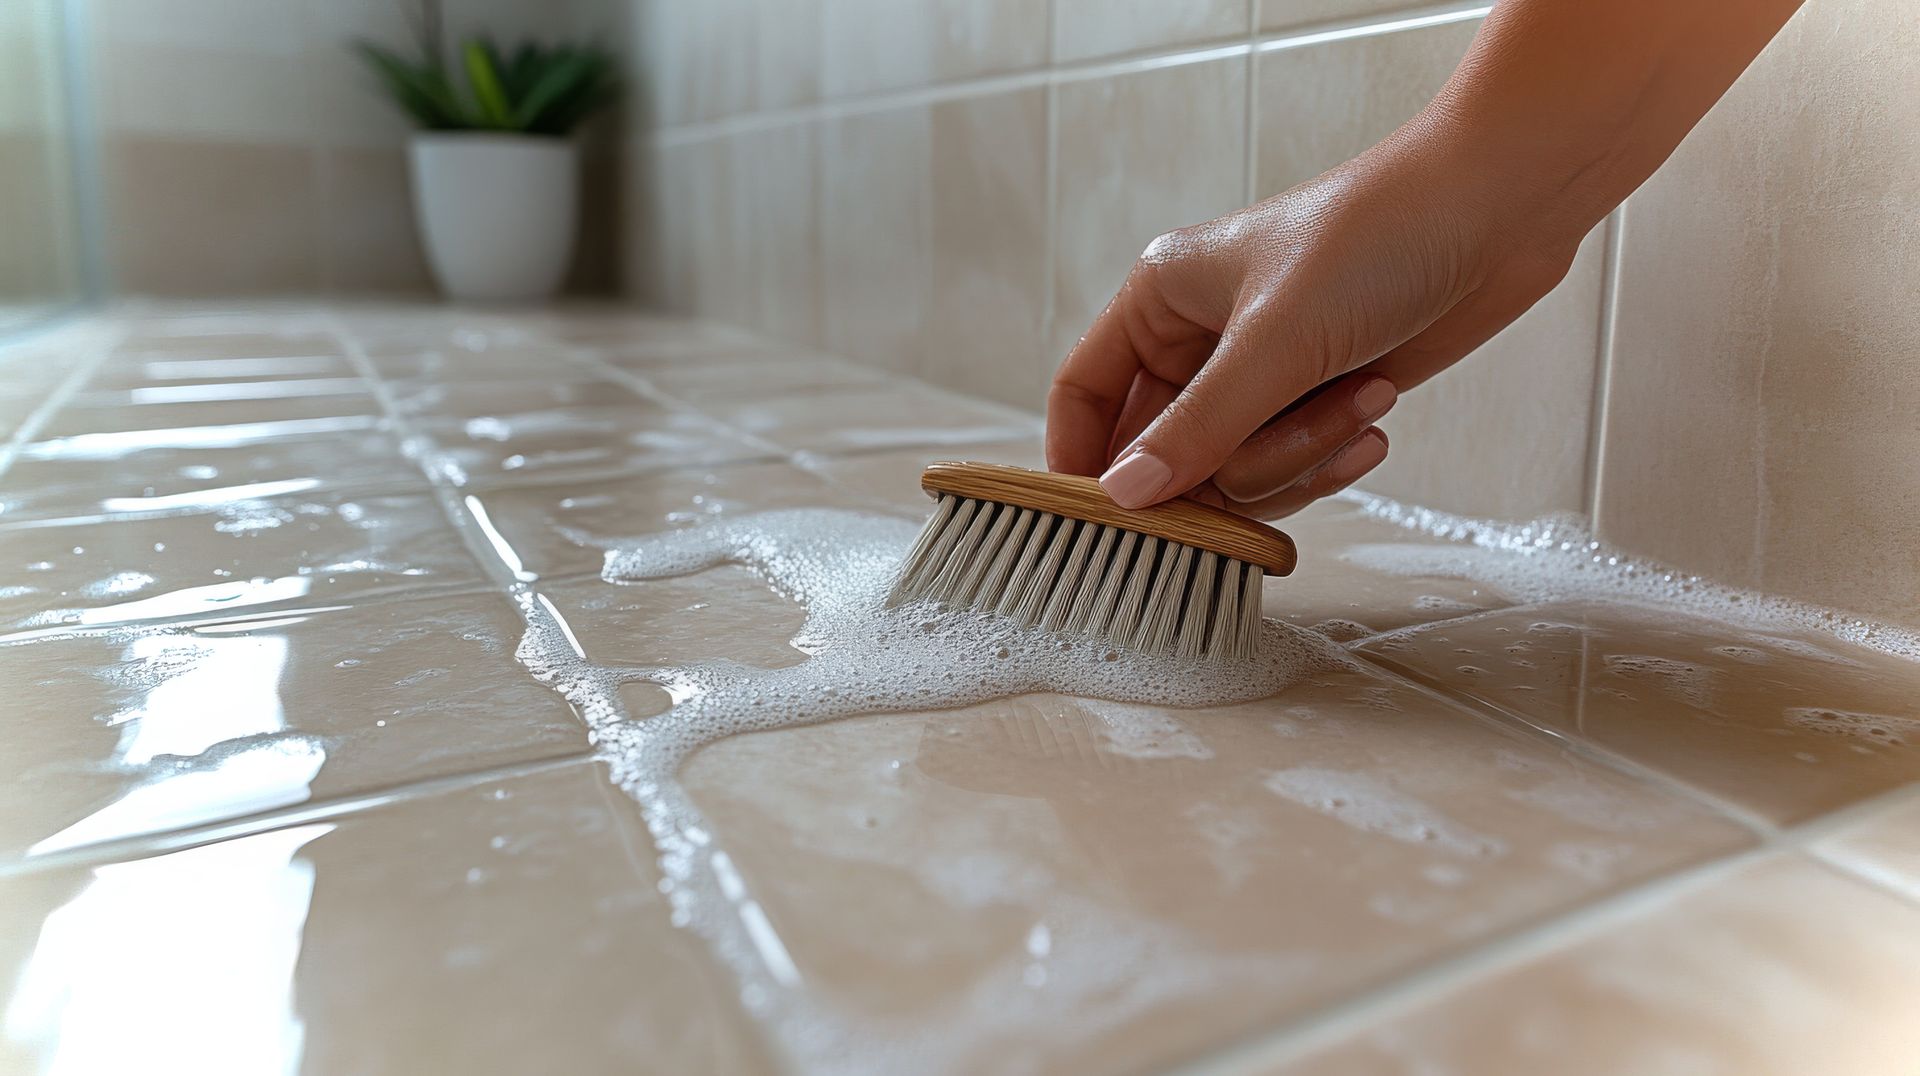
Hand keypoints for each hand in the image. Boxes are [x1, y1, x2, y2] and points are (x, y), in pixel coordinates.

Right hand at [1046, 123, 1584, 518]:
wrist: (1497, 213)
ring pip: (1237, 469)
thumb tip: (1125, 496)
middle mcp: (1200, 338)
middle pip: (1168, 453)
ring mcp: (1260, 373)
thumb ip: (1198, 429)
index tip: (1099, 520)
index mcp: (1161, 299)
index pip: (1084, 391)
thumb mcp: (1275, 341)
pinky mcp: (1316, 396)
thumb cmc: (1376, 236)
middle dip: (1234, 462)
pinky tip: (1375, 416)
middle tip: (1286, 443)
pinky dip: (1332, 453)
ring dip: (1301, 452)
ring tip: (1360, 397)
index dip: (1082, 458)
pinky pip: (1294, 465)